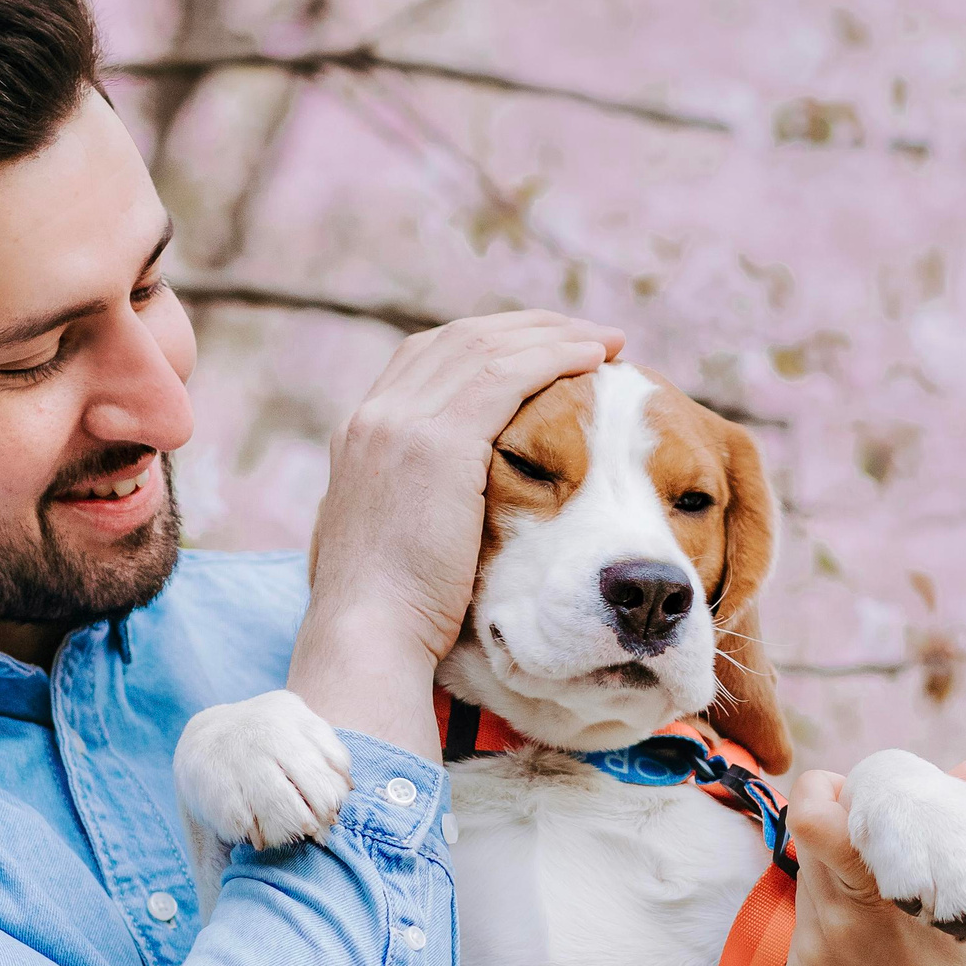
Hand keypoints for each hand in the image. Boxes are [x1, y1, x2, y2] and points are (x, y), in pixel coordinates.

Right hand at [288, 310, 623, 753]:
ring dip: (553, 336)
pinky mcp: (437, 441)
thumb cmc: (386, 614)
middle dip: (527, 330)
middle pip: (458, 339)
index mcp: (359, 433)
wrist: (368, 635)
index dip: (487, 346)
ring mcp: (401, 422)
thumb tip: (429, 509)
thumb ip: (403, 504)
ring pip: (486, 347)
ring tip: (606, 342)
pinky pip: (507, 374)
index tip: (537, 353)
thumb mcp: (386, 539)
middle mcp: (375, 415)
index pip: (425, 358)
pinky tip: (595, 360)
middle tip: (582, 335)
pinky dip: (554, 357)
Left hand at [785, 759, 965, 965]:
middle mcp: (828, 919)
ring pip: (808, 878)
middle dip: (841, 826)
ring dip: (838, 869)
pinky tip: (876, 935)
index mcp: (870, 893)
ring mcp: (809, 950)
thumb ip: (960, 826)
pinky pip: (810, 919)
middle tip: (884, 837)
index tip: (857, 795)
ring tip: (887, 890)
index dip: (827, 790)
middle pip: (809, 837)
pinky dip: (836, 912)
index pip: (811, 815)